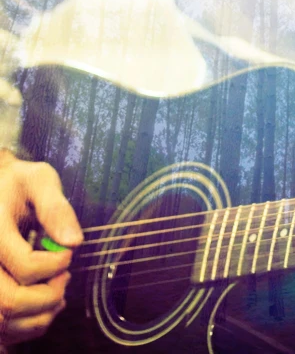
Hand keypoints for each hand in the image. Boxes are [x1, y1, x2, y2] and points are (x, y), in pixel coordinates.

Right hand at [0, 150, 82, 345]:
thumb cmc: (16, 184)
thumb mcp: (39, 179)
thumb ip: (56, 208)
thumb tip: (75, 242)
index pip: (25, 267)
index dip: (56, 265)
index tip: (69, 253)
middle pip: (8, 303)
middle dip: (48, 297)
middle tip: (65, 278)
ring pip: (1, 322)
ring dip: (38, 317)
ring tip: (56, 292)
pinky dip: (24, 327)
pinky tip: (42, 307)